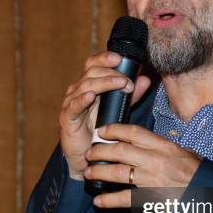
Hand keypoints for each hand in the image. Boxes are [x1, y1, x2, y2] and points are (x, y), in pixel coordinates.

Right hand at [59, 51, 150, 179]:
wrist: (87, 154)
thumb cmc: (100, 129)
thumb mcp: (119, 109)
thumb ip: (131, 94)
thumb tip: (145, 79)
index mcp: (89, 84)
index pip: (94, 64)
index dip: (104, 58)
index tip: (120, 58)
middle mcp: (78, 90)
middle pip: (92, 73)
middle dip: (111, 74)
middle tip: (128, 81)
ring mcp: (71, 103)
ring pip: (85, 86)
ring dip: (104, 83)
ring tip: (120, 84)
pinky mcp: (67, 118)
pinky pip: (74, 106)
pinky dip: (82, 99)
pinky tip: (91, 96)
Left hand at [83, 123, 201, 207]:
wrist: (208, 195)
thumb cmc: (199, 175)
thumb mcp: (184, 154)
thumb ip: (164, 148)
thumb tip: (147, 142)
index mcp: (164, 146)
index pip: (134, 132)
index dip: (114, 130)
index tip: (102, 131)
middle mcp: (155, 160)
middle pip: (120, 150)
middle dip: (100, 150)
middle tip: (90, 152)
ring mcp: (152, 180)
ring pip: (118, 172)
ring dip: (100, 171)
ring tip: (88, 172)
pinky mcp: (151, 198)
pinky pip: (125, 199)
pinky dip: (109, 200)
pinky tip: (99, 201)